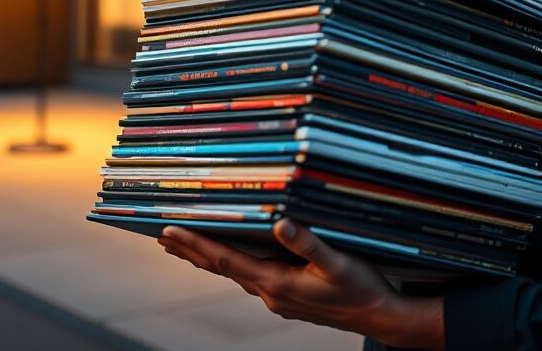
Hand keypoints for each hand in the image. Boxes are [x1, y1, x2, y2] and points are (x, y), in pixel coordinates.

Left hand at [159, 219, 443, 348]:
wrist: (379, 317)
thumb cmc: (361, 288)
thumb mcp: (338, 262)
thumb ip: (308, 242)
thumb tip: (281, 223)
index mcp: (276, 282)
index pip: (225, 260)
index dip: (196, 244)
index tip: (169, 231)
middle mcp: (270, 293)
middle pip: (221, 269)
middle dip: (191, 251)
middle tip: (162, 236)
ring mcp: (277, 298)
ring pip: (233, 273)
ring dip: (207, 258)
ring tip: (185, 245)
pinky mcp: (287, 297)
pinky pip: (249, 277)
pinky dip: (230, 264)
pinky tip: (230, 259)